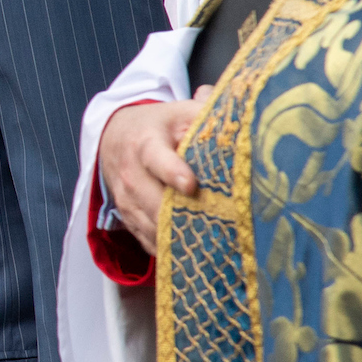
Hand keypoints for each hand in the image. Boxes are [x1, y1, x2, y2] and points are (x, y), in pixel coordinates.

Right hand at [96, 90, 211, 255]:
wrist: (113, 139)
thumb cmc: (158, 127)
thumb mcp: (180, 113)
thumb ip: (209, 115)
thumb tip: (248, 120)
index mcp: (146, 144)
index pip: (156, 159)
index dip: (172, 172)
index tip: (191, 186)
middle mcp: (131, 175)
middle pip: (154, 203)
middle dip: (183, 214)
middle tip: (221, 224)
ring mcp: (127, 201)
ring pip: (152, 227)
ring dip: (180, 235)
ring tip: (213, 241)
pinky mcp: (128, 221)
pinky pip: (149, 242)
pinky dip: (172, 248)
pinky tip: (196, 248)